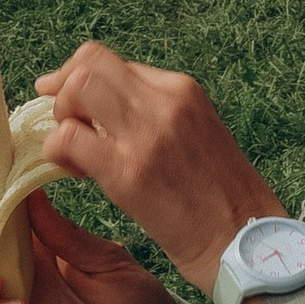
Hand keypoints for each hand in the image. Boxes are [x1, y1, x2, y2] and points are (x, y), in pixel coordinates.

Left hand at [35, 40, 282, 296]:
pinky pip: (70, 138)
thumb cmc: (221, 198)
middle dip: (64, 91)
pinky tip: (77, 175)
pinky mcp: (130, 172)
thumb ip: (155, 114)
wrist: (245, 242)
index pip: (111, 61)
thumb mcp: (196, 134)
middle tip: (68, 127)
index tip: (68, 101)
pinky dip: (59, 152)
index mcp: (182, 89)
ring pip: (77, 89)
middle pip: (89, 62)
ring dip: (62, 118)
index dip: (79, 77)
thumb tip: (102, 110)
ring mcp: (148, 134)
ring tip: (76, 155)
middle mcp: (166, 101)